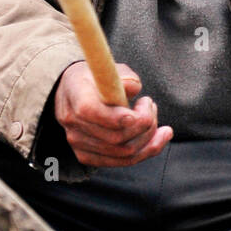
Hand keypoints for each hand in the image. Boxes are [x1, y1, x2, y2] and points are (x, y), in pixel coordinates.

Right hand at [54, 61, 172, 166]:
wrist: (72, 91)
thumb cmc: (96, 77)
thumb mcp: (109, 68)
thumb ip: (124, 77)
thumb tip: (134, 89)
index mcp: (76, 96)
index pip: (94, 112)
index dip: (120, 116)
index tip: (144, 104)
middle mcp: (73, 123)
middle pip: (115, 137)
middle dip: (145, 124)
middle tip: (151, 104)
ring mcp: (78, 143)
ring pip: (123, 153)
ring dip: (149, 138)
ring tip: (154, 118)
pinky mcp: (86, 156)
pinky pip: (120, 161)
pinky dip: (144, 152)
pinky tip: (157, 139)